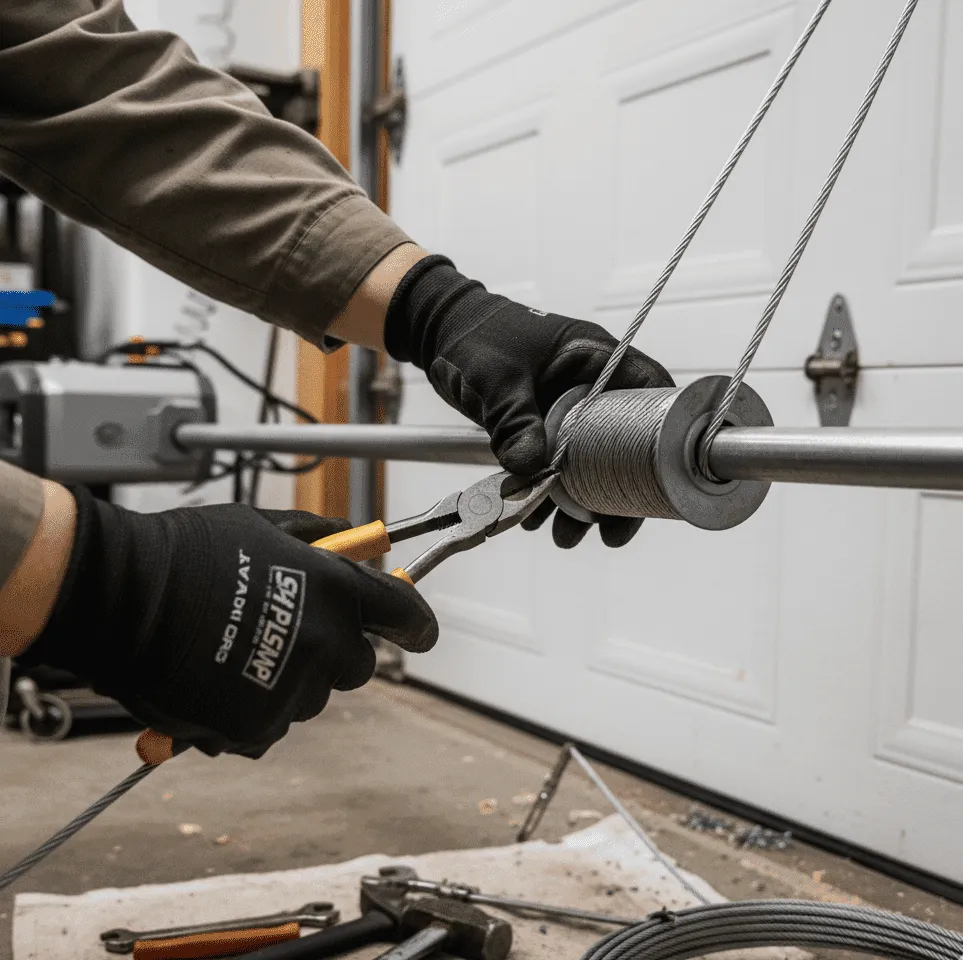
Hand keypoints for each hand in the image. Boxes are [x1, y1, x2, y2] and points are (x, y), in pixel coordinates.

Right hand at [19, 489, 436, 756]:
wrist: (123, 598)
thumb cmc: (186, 554)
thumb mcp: (261, 526)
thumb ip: (316, 536)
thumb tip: (353, 536)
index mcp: (336, 590)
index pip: (404, 615)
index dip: (416, 624)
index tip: (419, 631)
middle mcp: (326, 643)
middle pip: (360, 666)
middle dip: (335, 654)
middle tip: (293, 636)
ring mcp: (293, 690)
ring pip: (313, 698)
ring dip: (290, 682)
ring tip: (238, 654)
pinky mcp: (257, 728)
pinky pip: (272, 727)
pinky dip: (252, 712)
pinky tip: (218, 681)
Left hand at [384, 255, 673, 547]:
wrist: (441, 331)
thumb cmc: (475, 334)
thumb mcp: (496, 377)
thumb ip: (513, 420)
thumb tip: (530, 467)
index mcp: (597, 358)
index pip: (650, 393)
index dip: (662, 438)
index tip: (657, 480)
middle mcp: (591, 386)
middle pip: (624, 444)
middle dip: (618, 491)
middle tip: (611, 532)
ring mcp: (568, 410)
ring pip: (589, 462)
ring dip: (580, 502)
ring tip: (565, 536)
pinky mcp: (545, 427)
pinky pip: (557, 466)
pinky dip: (549, 493)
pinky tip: (535, 517)